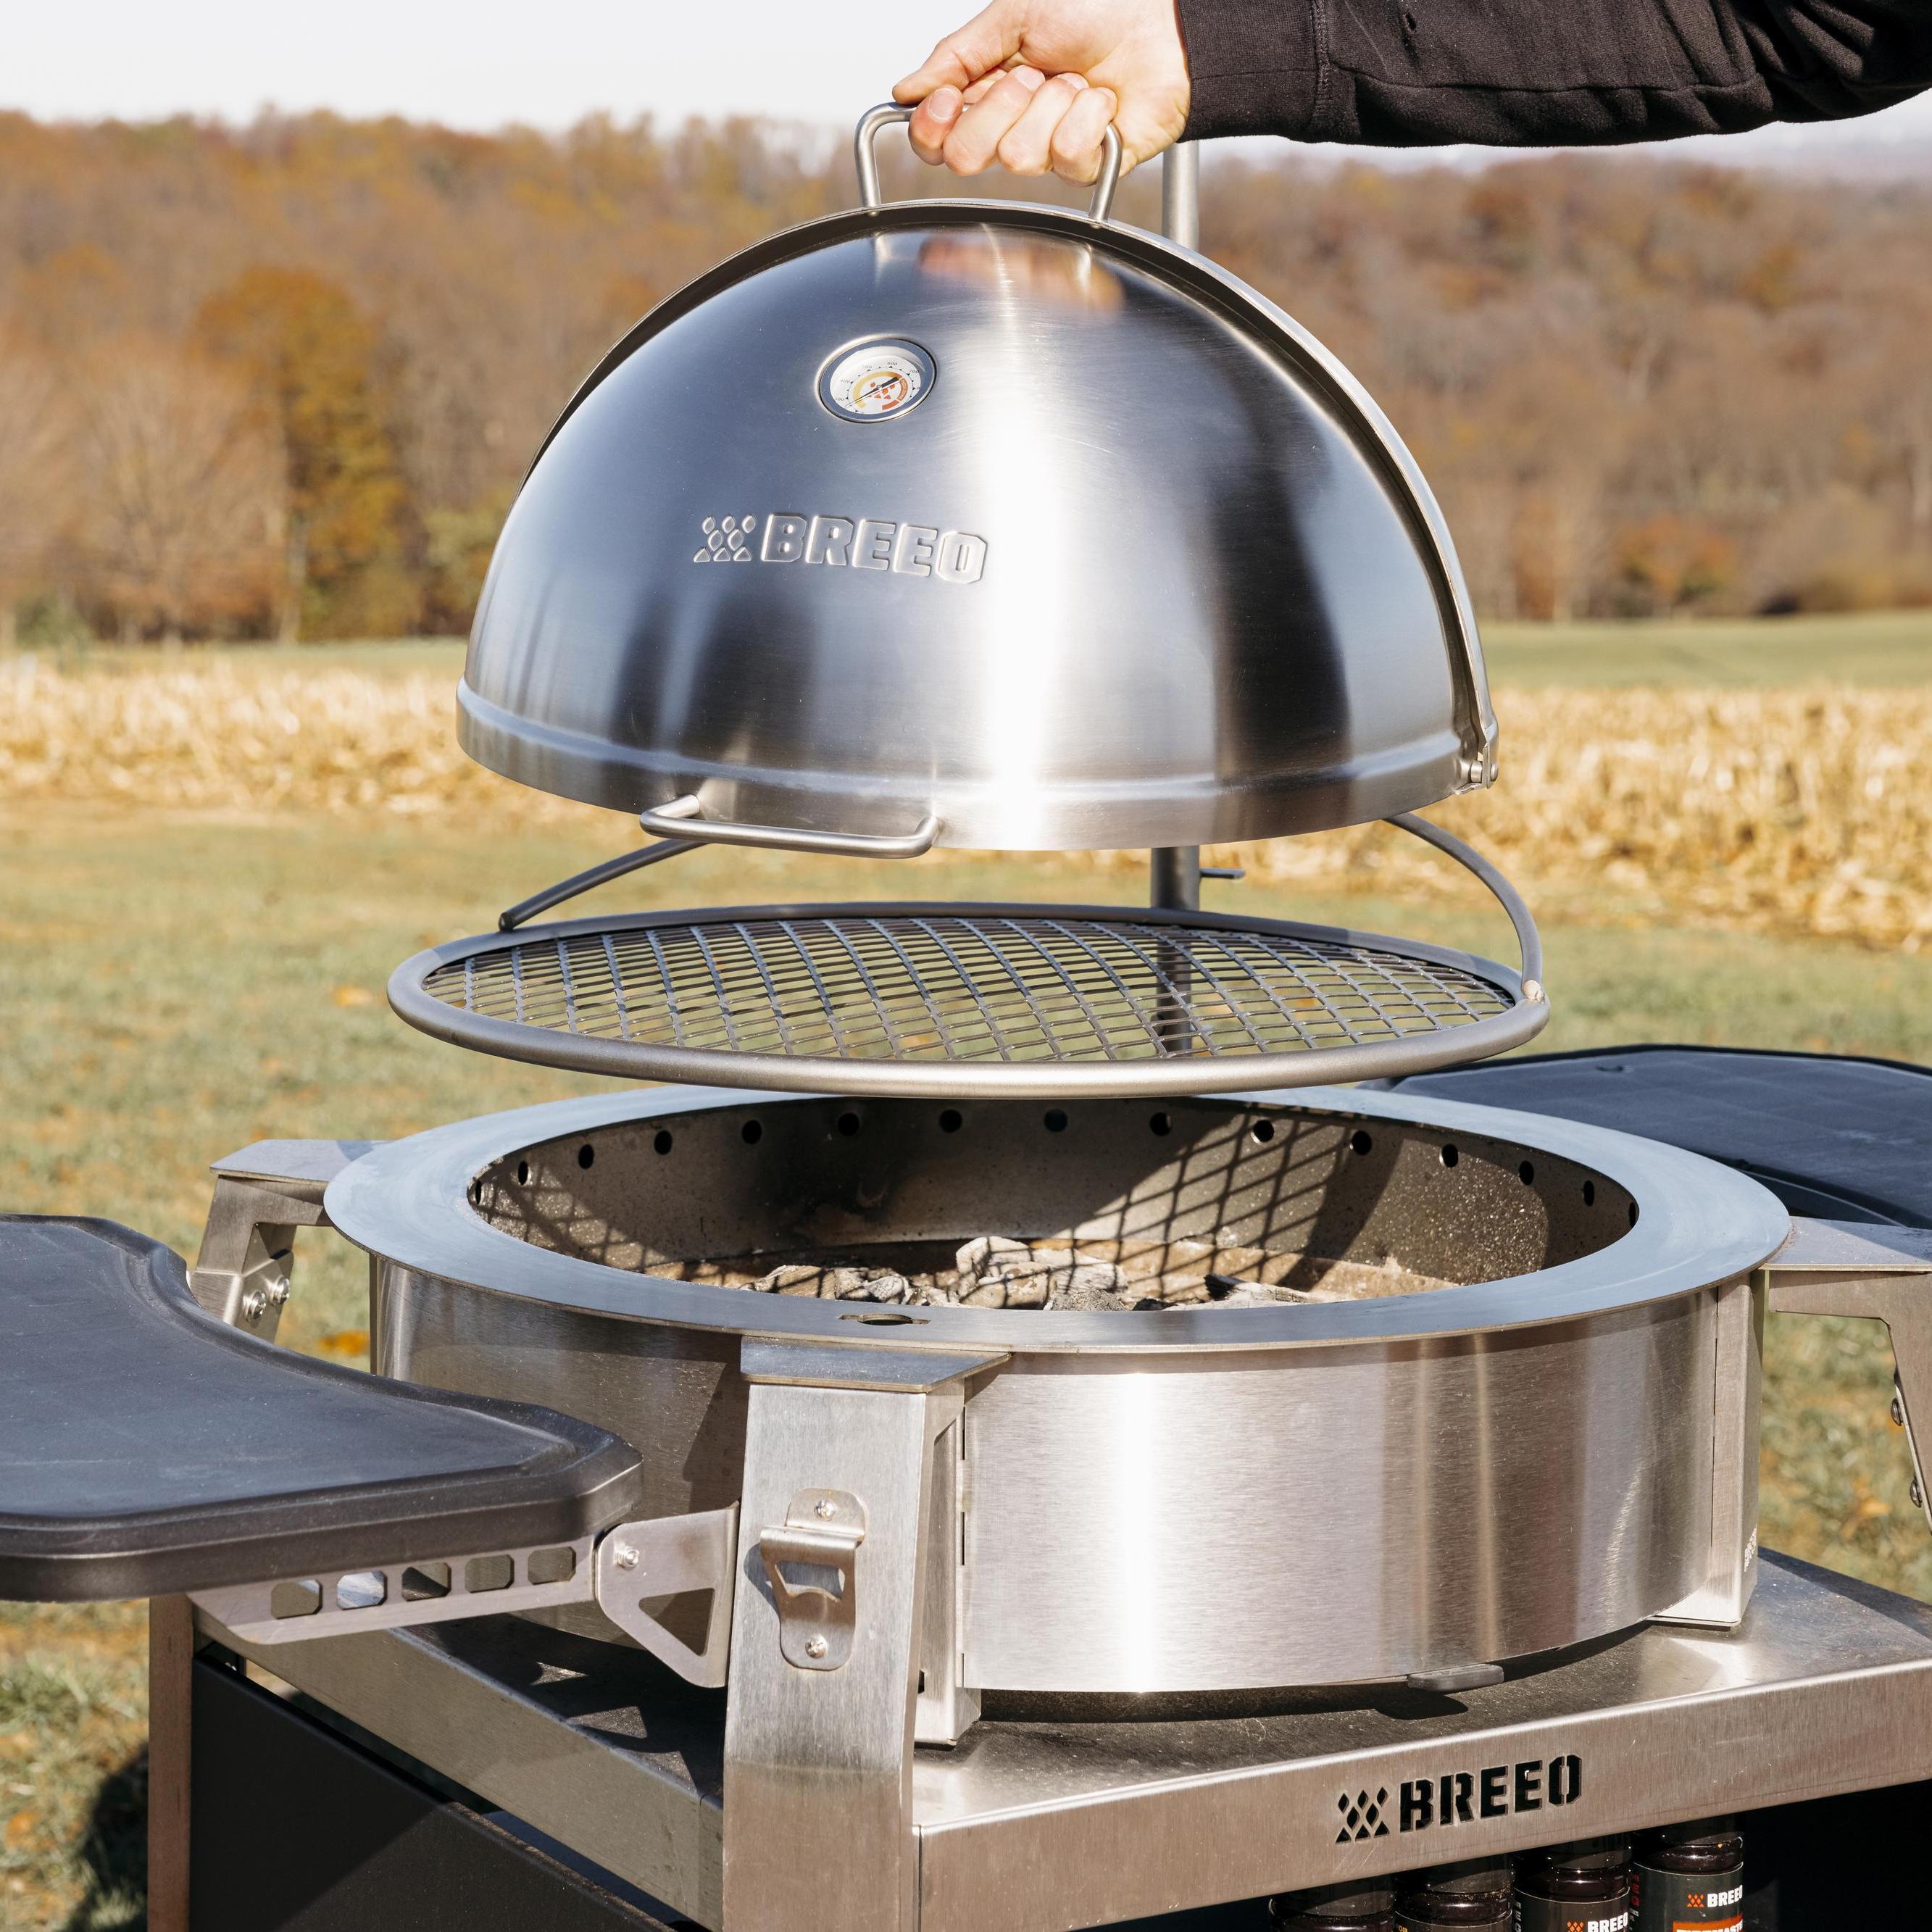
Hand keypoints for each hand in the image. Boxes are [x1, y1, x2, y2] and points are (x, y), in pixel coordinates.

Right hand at [892, 0, 1189, 184]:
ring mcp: (1050, 153)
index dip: (935, 126)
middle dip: (997, 108)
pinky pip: (1067, 157)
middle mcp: (1012, 130)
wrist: (1163, 24)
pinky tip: (1103, 100)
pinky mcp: (1089, 168)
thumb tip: (905, 92)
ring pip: (1018, 157)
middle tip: (1031, 75)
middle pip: (965, 158)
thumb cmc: (1096, 8)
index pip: (934, 141)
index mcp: (986, 95)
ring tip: (1077, 80)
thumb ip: (956, 56)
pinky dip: (1087, 117)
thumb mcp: (1013, 14)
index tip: (953, 96)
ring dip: (1051, 104)